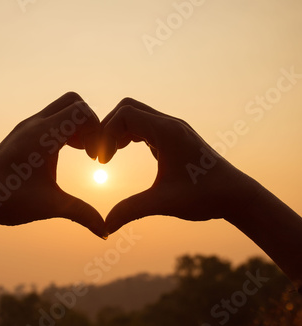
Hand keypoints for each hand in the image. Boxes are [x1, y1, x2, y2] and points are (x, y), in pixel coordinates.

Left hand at [0, 92, 107, 237]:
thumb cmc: (8, 201)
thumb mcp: (51, 206)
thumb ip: (82, 215)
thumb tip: (106, 233)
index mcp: (43, 136)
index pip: (82, 112)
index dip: (98, 131)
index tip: (96, 159)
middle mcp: (34, 124)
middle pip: (74, 101)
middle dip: (90, 123)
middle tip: (90, 151)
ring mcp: (26, 126)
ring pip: (61, 108)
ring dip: (76, 125)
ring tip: (81, 152)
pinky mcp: (21, 133)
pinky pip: (50, 118)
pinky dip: (63, 128)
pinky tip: (64, 153)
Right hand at [100, 98, 261, 233]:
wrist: (236, 195)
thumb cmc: (205, 197)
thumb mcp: (164, 203)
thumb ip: (131, 210)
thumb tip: (105, 227)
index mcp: (168, 132)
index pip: (124, 114)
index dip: (106, 134)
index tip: (102, 161)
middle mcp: (170, 124)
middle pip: (126, 108)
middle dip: (107, 128)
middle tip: (100, 156)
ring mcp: (172, 129)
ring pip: (135, 115)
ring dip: (117, 131)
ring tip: (108, 156)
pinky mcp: (173, 137)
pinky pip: (143, 125)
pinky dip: (128, 135)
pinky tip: (122, 152)